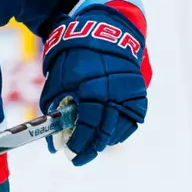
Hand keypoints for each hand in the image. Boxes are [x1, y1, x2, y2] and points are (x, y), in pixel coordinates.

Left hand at [40, 8, 146, 165]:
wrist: (105, 33)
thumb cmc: (75, 56)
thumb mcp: (59, 79)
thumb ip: (54, 110)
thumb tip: (53, 144)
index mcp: (92, 88)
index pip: (87, 125)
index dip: (78, 143)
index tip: (69, 155)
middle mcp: (114, 93)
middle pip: (105, 132)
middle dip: (90, 149)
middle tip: (79, 158)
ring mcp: (129, 94)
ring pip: (120, 130)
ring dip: (104, 141)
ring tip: (91, 145)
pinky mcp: (139, 94)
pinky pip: (132, 122)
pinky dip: (120, 131)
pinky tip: (107, 134)